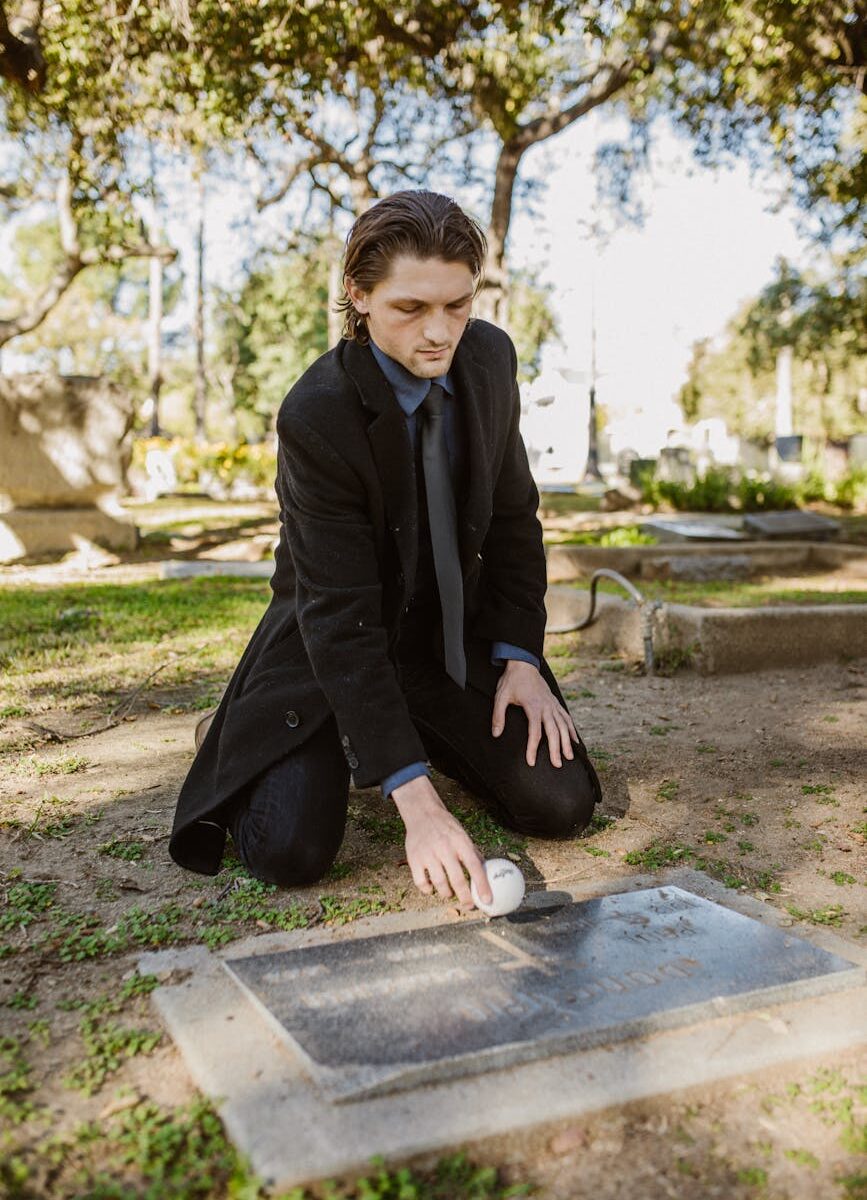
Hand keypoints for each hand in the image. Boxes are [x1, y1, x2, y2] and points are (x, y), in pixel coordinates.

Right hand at [392, 775, 492, 906]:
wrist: (422, 813)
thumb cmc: (446, 827)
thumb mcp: (462, 835)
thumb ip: (473, 853)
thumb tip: (486, 871)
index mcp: (460, 842)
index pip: (474, 867)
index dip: (482, 885)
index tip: (487, 900)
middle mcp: (444, 848)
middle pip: (457, 879)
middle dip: (465, 897)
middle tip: (469, 905)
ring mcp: (428, 854)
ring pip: (439, 883)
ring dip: (446, 894)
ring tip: (449, 894)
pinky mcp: (414, 858)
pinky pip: (421, 882)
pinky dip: (427, 890)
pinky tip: (432, 888)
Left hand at [492, 659, 578, 767]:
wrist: (523, 663)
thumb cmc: (511, 681)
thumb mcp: (500, 697)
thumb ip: (498, 716)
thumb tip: (496, 734)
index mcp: (533, 707)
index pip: (535, 732)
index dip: (533, 749)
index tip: (531, 762)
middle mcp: (546, 707)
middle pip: (554, 731)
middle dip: (556, 749)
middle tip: (558, 765)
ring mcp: (553, 704)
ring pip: (564, 726)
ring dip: (568, 742)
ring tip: (570, 757)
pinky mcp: (555, 702)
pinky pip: (566, 718)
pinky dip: (572, 729)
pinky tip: (575, 741)